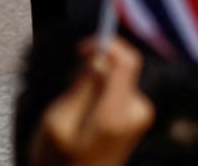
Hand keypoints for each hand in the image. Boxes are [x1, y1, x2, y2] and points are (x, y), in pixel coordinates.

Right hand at [28, 37, 152, 165]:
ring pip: (118, 77)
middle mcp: (135, 115)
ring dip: (95, 81)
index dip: (107, 44)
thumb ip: (81, 86)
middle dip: (95, 67)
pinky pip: (120, 89)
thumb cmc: (60, 162)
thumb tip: (98, 56)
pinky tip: (85, 114)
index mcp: (115, 115)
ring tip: (74, 107)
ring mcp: (139, 118)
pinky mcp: (137, 119)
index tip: (83, 48)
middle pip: (121, 67)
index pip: (127, 61)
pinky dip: (101, 91)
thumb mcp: (58, 121)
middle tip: (69, 87)